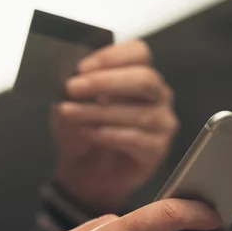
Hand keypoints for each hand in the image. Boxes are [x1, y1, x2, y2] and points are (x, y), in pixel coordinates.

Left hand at [52, 41, 177, 212]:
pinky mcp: (157, 150)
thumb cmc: (84, 136)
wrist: (86, 177)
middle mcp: (159, 97)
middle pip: (144, 79)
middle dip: (105, 81)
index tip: (80, 68)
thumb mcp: (73, 106)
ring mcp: (163, 124)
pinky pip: (136, 139)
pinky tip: (88, 133)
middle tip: (73, 88)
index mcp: (141, 76)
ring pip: (139, 112)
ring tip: (71, 113)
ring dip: (99, 111)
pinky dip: (109, 134)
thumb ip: (75, 89)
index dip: (111, 56)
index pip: (139, 53)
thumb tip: (69, 75)